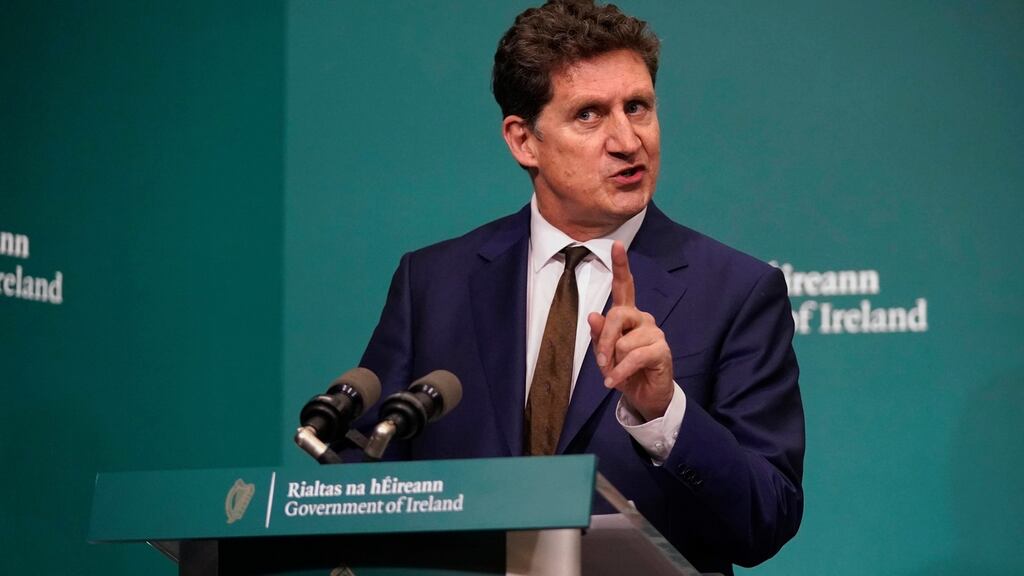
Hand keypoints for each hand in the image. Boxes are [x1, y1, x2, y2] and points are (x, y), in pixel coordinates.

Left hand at [587, 241, 674, 420]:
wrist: (645, 396)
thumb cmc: (624, 370)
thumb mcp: (605, 354)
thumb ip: (599, 336)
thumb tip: (593, 316)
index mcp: (628, 315)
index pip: (625, 286)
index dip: (621, 265)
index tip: (616, 244)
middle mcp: (643, 318)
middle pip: (616, 315)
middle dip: (604, 341)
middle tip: (601, 362)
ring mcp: (654, 333)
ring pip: (623, 342)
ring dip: (613, 363)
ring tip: (617, 372)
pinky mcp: (662, 350)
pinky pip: (633, 358)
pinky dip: (620, 373)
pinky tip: (615, 383)